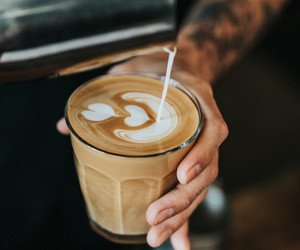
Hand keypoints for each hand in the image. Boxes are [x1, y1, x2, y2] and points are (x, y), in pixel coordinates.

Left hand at [57, 52, 227, 248]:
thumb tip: (64, 126)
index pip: (211, 131)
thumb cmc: (157, 71)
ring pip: (199, 186)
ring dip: (181, 215)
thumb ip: (105, 96)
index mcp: (198, 102)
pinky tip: (179, 243)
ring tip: (155, 236)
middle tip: (153, 219)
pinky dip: (186, 219)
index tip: (181, 176)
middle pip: (206, 170)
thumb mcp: (134, 74)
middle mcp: (205, 129)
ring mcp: (201, 147)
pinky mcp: (192, 161)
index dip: (201, 155)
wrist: (178, 69)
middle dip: (182, 199)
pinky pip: (192, 191)